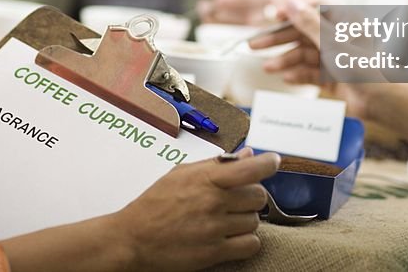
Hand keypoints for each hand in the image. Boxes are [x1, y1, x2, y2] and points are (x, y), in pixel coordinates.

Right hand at [112, 147, 279, 270]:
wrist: (133, 238)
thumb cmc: (155, 203)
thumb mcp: (182, 173)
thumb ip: (216, 164)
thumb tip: (248, 154)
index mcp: (205, 178)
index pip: (251, 168)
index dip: (269, 164)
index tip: (274, 162)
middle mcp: (213, 202)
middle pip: (258, 196)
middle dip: (252, 196)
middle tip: (237, 198)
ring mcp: (215, 229)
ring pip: (255, 221)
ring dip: (246, 219)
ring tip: (227, 218)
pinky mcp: (214, 252)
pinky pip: (251, 245)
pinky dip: (246, 241)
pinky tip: (232, 236)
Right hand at [248, 0, 373, 118]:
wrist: (386, 101)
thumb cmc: (365, 65)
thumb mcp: (332, 42)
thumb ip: (309, 22)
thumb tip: (290, 0)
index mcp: (344, 21)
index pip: (315, 7)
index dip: (293, 10)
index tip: (274, 17)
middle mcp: (339, 37)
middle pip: (304, 33)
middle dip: (279, 39)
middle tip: (254, 45)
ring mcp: (337, 58)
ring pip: (305, 55)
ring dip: (286, 60)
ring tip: (267, 68)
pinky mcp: (335, 78)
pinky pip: (312, 73)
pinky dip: (299, 75)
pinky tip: (286, 79)